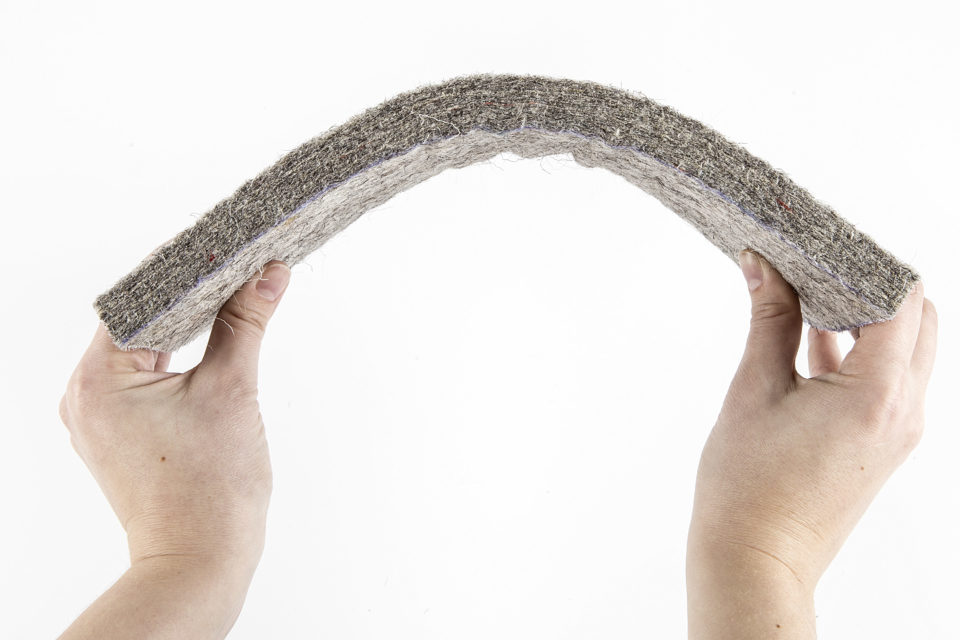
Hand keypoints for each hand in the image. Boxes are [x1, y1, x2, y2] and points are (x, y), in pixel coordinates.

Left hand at [58, 260, 290, 638]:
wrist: (200, 562)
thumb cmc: (211, 490)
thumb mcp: (233, 390)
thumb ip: (247, 323)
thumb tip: (269, 273)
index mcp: (99, 380)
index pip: (137, 299)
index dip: (181, 269)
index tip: (219, 247)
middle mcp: (86, 397)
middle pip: (140, 324)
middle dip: (189, 299)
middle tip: (234, 269)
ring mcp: (99, 421)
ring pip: (144, 353)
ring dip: (185, 330)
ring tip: (229, 302)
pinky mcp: (119, 438)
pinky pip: (144, 382)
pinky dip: (177, 363)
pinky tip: (212, 346)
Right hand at [686, 250, 936, 637]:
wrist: (756, 558)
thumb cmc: (747, 486)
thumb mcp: (754, 390)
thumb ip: (768, 320)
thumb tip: (762, 265)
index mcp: (878, 394)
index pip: (902, 301)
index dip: (867, 264)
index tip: (826, 245)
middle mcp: (904, 411)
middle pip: (919, 321)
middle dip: (877, 287)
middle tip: (820, 267)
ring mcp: (898, 431)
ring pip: (906, 351)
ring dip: (869, 319)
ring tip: (811, 296)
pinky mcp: (881, 444)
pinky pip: (887, 381)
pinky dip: (860, 353)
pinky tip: (809, 337)